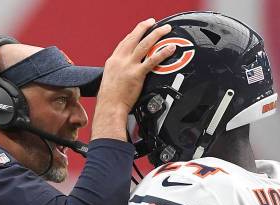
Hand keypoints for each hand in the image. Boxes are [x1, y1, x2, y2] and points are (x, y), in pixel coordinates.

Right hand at [91, 18, 174, 140]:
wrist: (109, 107)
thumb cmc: (110, 99)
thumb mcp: (111, 80)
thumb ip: (119, 72)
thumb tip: (125, 73)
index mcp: (113, 61)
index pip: (124, 42)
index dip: (134, 34)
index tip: (141, 29)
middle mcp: (120, 60)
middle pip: (134, 38)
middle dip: (145, 27)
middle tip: (153, 22)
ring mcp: (128, 66)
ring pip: (144, 44)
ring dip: (156, 34)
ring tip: (165, 29)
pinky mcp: (137, 74)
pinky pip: (152, 60)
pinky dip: (162, 52)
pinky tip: (170, 48)